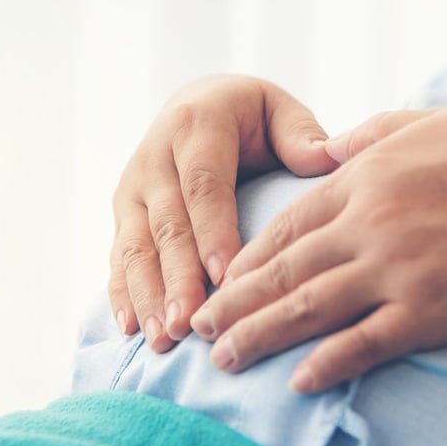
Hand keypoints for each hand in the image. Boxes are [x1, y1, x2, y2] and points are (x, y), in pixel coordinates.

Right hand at [110, 75, 338, 351]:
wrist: (194, 105)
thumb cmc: (250, 117)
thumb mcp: (276, 110)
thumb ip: (299, 134)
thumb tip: (327, 158)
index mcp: (196, 126)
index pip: (204, 185)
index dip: (213, 232)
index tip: (227, 279)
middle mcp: (155, 156)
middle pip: (167, 225)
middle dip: (177, 279)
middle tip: (190, 324)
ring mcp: (133, 188)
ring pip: (136, 247)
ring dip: (148, 296)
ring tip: (164, 339)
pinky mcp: (123, 214)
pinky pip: (119, 257)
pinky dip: (123, 294)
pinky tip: (133, 329)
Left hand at [190, 107, 446, 391]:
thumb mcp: (433, 121)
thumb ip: (371, 133)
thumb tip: (326, 148)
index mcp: (367, 178)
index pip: (289, 223)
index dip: (248, 256)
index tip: (220, 277)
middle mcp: (369, 226)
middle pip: (284, 271)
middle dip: (235, 302)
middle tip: (198, 328)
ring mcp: (396, 271)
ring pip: (309, 309)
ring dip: (261, 336)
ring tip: (226, 359)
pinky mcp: (429, 312)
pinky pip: (365, 343)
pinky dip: (328, 363)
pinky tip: (299, 380)